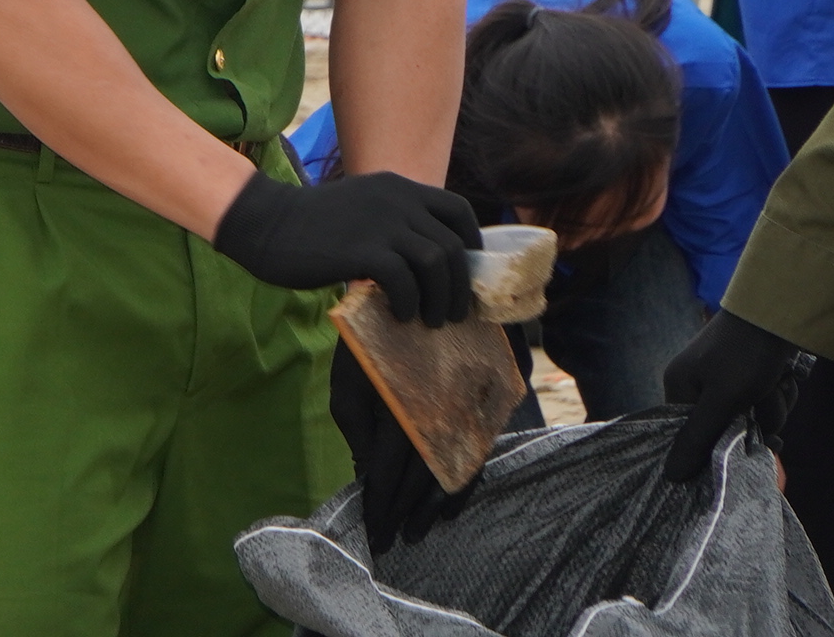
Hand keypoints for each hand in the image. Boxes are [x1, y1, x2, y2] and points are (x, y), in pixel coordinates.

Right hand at [210, 172, 480, 327]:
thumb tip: (429, 261)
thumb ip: (393, 220)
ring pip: (437, 263)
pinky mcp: (362, 250)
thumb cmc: (309, 223)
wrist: (264, 222)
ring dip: (439, 299)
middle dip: (459, 286)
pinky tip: (397, 314)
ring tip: (428, 320)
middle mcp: (397, 200)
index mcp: (398, 187)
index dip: (471, 245)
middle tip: (450, 312)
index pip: (458, 211)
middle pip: (453, 245)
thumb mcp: (361, 206)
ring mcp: (381, 223)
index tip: (463, 273)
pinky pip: (405, 281)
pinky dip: (408, 303)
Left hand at [331, 342, 470, 553]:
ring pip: (453, 473)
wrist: (418, 291)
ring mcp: (465, 409)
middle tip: (390, 543)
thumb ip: (355, 428)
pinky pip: (476, 456)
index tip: (373, 532)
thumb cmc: (371, 337)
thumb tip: (365, 475)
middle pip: (419, 479)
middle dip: (403, 514)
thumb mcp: (348, 378)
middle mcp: (438, 412)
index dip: (379, 506)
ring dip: (433, 509)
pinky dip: (462, 487)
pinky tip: (449, 510)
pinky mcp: (484, 405)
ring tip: (416, 534)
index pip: (386, 472)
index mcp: (398, 405)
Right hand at [659, 308, 804, 482]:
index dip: (719, 446)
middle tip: (764, 399)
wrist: (778, 311)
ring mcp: (725, 382)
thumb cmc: (744, 354)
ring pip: (753, 419)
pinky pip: (764, 405)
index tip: (746, 444)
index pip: (692, 438)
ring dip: (773, 407)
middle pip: (729, 430)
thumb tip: (670, 476)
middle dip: (757, 419)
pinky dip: (778, 396)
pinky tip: (781, 378)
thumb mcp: (722, 399)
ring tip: (776, 382)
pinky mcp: (749, 378)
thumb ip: (698, 438)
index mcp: (680, 389)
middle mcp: (698, 387)